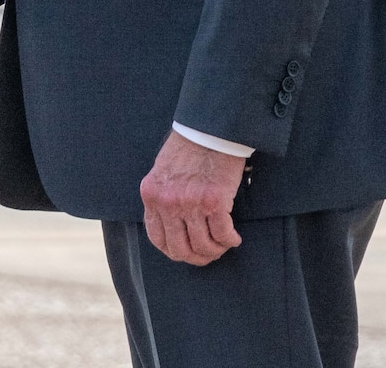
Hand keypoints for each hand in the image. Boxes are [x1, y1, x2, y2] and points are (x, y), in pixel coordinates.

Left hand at [140, 132, 244, 264]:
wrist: (210, 128)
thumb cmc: (189, 147)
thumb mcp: (163, 172)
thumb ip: (163, 197)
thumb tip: (173, 226)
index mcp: (151, 195)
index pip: (157, 238)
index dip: (174, 251)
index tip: (187, 252)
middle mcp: (167, 202)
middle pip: (180, 249)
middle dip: (197, 257)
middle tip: (209, 254)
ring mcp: (190, 203)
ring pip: (203, 245)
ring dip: (216, 250)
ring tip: (224, 244)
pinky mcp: (214, 201)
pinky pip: (222, 235)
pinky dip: (230, 240)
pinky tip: (234, 238)